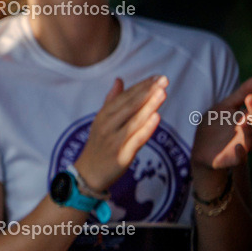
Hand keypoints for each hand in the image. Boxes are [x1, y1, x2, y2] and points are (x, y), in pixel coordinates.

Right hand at [74, 75, 167, 191]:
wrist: (89, 173)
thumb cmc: (99, 145)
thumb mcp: (101, 120)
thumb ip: (111, 100)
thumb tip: (119, 80)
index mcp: (103, 116)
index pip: (124, 97)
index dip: (140, 86)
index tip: (156, 77)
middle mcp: (107, 126)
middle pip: (129, 106)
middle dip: (147, 92)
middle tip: (163, 80)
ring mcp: (114, 140)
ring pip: (134, 120)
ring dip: (149, 106)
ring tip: (162, 93)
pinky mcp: (121, 155)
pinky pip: (136, 139)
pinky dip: (146, 128)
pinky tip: (156, 117)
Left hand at [193, 76, 251, 170]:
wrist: (200, 148)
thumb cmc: (215, 126)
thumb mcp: (225, 107)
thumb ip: (240, 95)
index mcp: (249, 121)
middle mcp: (248, 134)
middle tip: (250, 99)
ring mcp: (240, 147)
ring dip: (249, 131)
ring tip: (243, 121)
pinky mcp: (230, 159)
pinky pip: (239, 159)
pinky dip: (241, 154)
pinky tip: (238, 146)